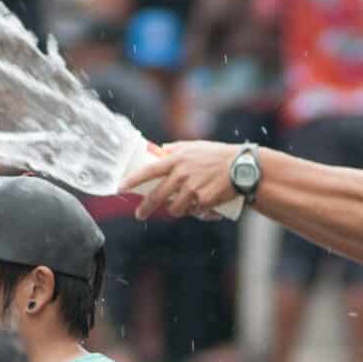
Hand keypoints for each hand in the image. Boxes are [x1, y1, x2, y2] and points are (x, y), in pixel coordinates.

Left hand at [122, 141, 240, 220]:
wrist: (241, 167)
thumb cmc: (217, 155)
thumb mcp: (193, 147)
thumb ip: (175, 149)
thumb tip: (159, 151)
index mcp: (176, 159)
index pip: (148, 171)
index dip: (132, 180)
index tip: (121, 188)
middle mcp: (181, 174)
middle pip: (157, 196)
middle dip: (145, 208)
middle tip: (139, 215)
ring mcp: (192, 189)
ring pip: (175, 209)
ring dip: (176, 211)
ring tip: (182, 207)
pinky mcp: (204, 201)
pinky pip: (193, 212)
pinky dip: (195, 212)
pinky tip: (202, 206)